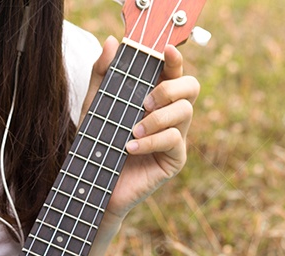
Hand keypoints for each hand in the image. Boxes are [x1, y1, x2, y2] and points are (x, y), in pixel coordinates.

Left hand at [83, 38, 200, 220]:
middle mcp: (170, 114)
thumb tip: (112, 42)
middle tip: (145, 102)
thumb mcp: (94, 106)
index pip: (173, 71)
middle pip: (191, 87)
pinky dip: (151, 141)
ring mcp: (176, 137)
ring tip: (132, 131)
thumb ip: (102, 75)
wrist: (94, 185)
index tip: (165, 51)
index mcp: (156, 97)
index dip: (174, 58)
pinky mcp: (175, 159)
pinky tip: (130, 148)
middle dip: (170, 89)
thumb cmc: (97, 145)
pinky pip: (174, 140)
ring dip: (157, 118)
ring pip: (185, 112)